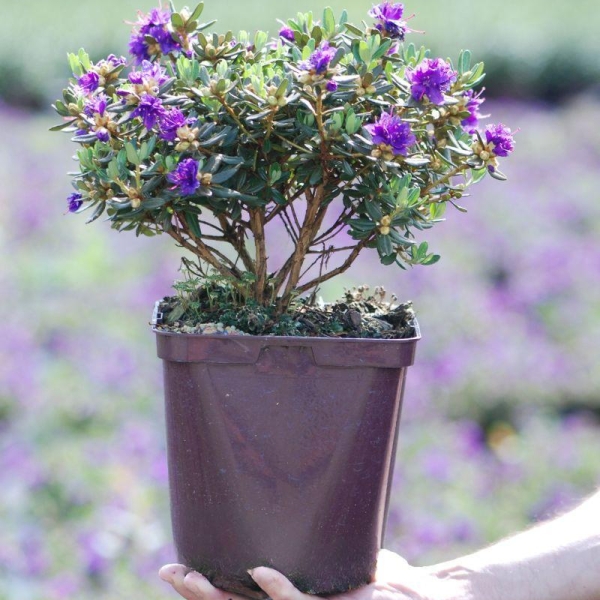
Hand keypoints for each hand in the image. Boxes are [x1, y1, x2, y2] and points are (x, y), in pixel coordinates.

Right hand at [158, 550, 464, 599]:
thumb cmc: (396, 588)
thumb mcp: (357, 566)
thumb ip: (342, 552)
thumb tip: (329, 516)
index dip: (207, 590)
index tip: (179, 566)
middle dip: (198, 595)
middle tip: (168, 570)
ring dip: (220, 597)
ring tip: (190, 574)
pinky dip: (280, 590)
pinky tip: (259, 572)